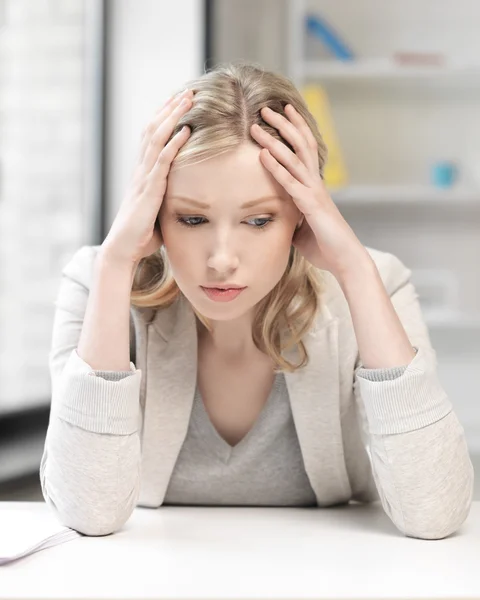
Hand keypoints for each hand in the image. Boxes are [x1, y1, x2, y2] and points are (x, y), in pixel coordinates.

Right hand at [102, 88, 192, 265]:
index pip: (152, 138)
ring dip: (173, 117)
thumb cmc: (141, 235)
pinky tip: (185, 130)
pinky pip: (162, 161)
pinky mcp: (149, 189)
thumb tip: (185, 199)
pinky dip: (174, 143)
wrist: (123, 249)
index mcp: (142, 173)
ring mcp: (143, 177)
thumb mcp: (157, 212)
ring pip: (157, 138)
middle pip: (154, 130)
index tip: (179, 103)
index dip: (165, 118)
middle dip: (170, 109)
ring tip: (187, 100)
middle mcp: (141, 170)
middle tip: (187, 91)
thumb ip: (168, 198)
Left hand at [250, 104, 368, 279]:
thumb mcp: (302, 229)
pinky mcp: (311, 206)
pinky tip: (263, 155)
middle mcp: (316, 183)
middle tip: (266, 108)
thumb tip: (278, 216)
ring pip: (294, 158)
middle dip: (284, 124)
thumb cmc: (326, 246)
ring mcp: (314, 192)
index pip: (305, 150)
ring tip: (257, 124)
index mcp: (314, 186)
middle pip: (301, 144)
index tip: (281, 113)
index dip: (294, 130)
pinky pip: (290, 183)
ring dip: (274, 140)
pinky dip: (275, 167)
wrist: (346, 260)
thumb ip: (291, 216)